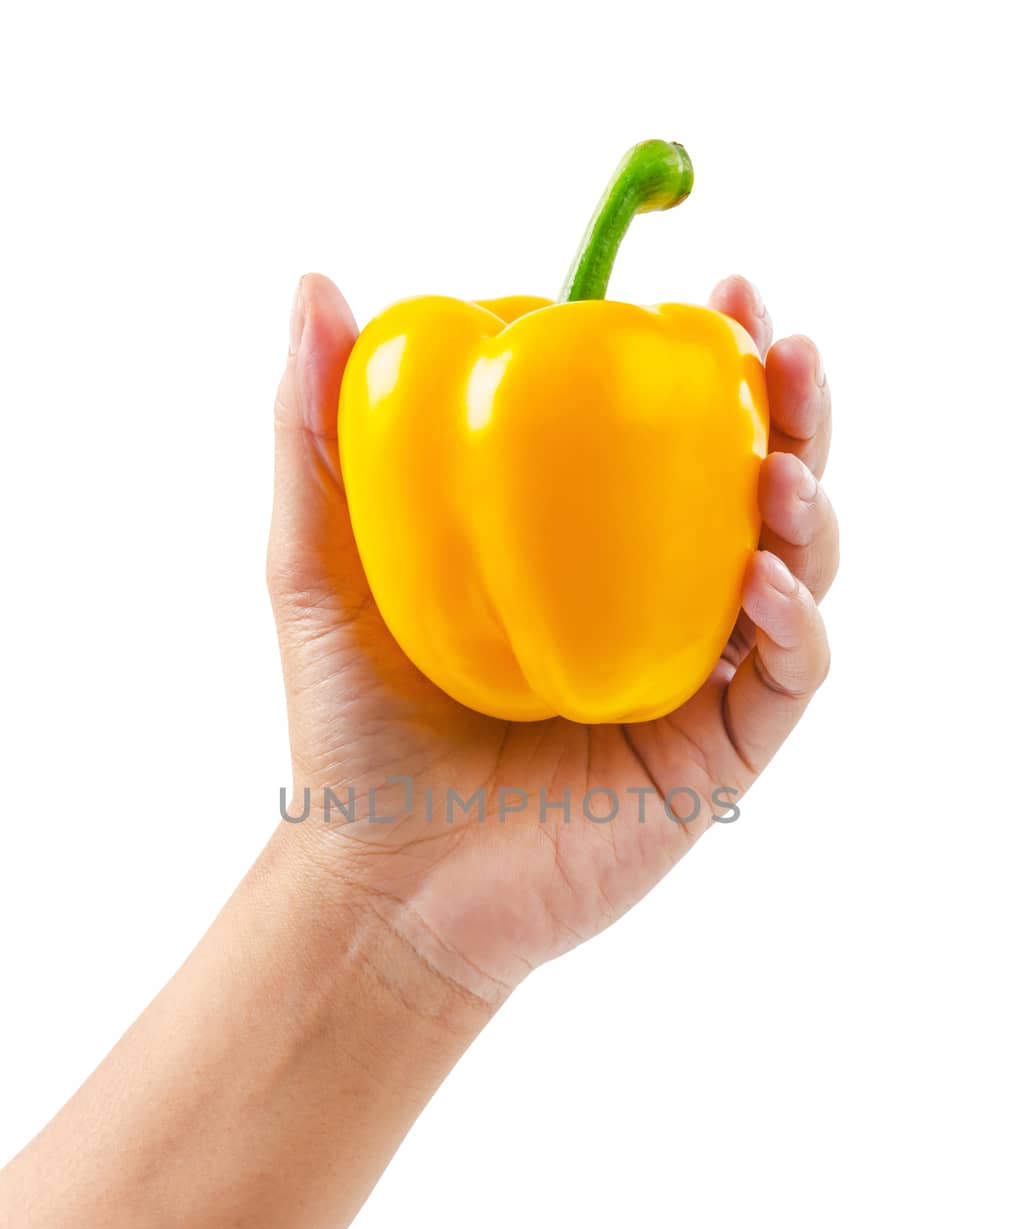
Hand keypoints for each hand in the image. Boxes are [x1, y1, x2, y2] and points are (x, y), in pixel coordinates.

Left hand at [269, 275, 836, 1005]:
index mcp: (583, 560)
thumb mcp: (320, 564)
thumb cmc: (352, 730)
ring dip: (811, 510)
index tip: (716, 293)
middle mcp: (651, 613)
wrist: (381, 879)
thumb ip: (318, 433)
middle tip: (785, 348)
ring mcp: (691, 686)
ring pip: (798, 578)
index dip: (714, 365)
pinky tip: (762, 578)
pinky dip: (794, 625)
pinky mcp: (715, 759)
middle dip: (796, 414)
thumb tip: (316, 284)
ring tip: (785, 470)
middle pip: (757, 493)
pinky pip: (786, 681)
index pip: (669, 445)